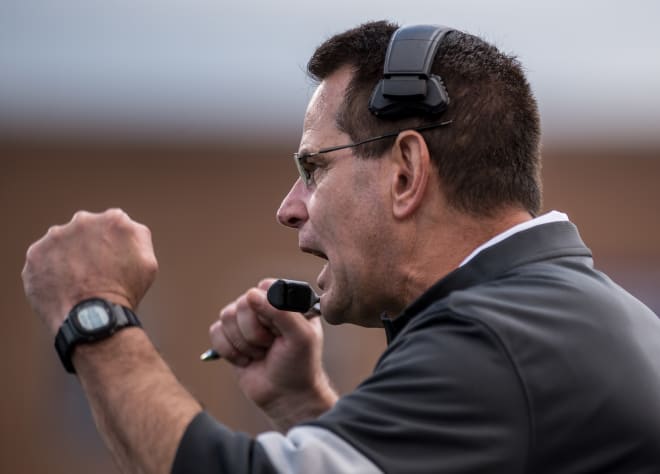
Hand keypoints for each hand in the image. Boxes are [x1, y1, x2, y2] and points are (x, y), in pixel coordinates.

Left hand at [22, 209, 157, 335]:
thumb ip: (137, 237)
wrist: (93, 317)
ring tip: (76, 283)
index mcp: (113, 219)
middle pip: (85, 231)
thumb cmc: (125, 291)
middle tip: (95, 273)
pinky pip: (43, 261)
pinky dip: (49, 272)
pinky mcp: (35, 254)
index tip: (113, 261)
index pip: (112, 225)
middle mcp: (83, 221)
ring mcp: (55, 236)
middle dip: (89, 247)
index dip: (113, 244)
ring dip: (68, 257)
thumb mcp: (148, 261)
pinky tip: (62, 287)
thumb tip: (126, 227)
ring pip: (62, 244)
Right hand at [210, 279, 336, 429]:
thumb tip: (251, 294)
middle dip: (255, 332)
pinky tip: (246, 360)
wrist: (286, 396)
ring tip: (260, 354)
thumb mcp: (301, 337)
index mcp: (285, 302)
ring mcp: (246, 322)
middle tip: (270, 346)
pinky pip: (215, 332)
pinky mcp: (230, 337)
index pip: (263, 288)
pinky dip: (229, 351)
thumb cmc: (300, 366)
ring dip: (243, 343)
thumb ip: (281, 311)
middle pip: (242, 303)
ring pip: (227, 316)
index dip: (267, 310)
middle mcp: (264, 307)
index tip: (279, 331)